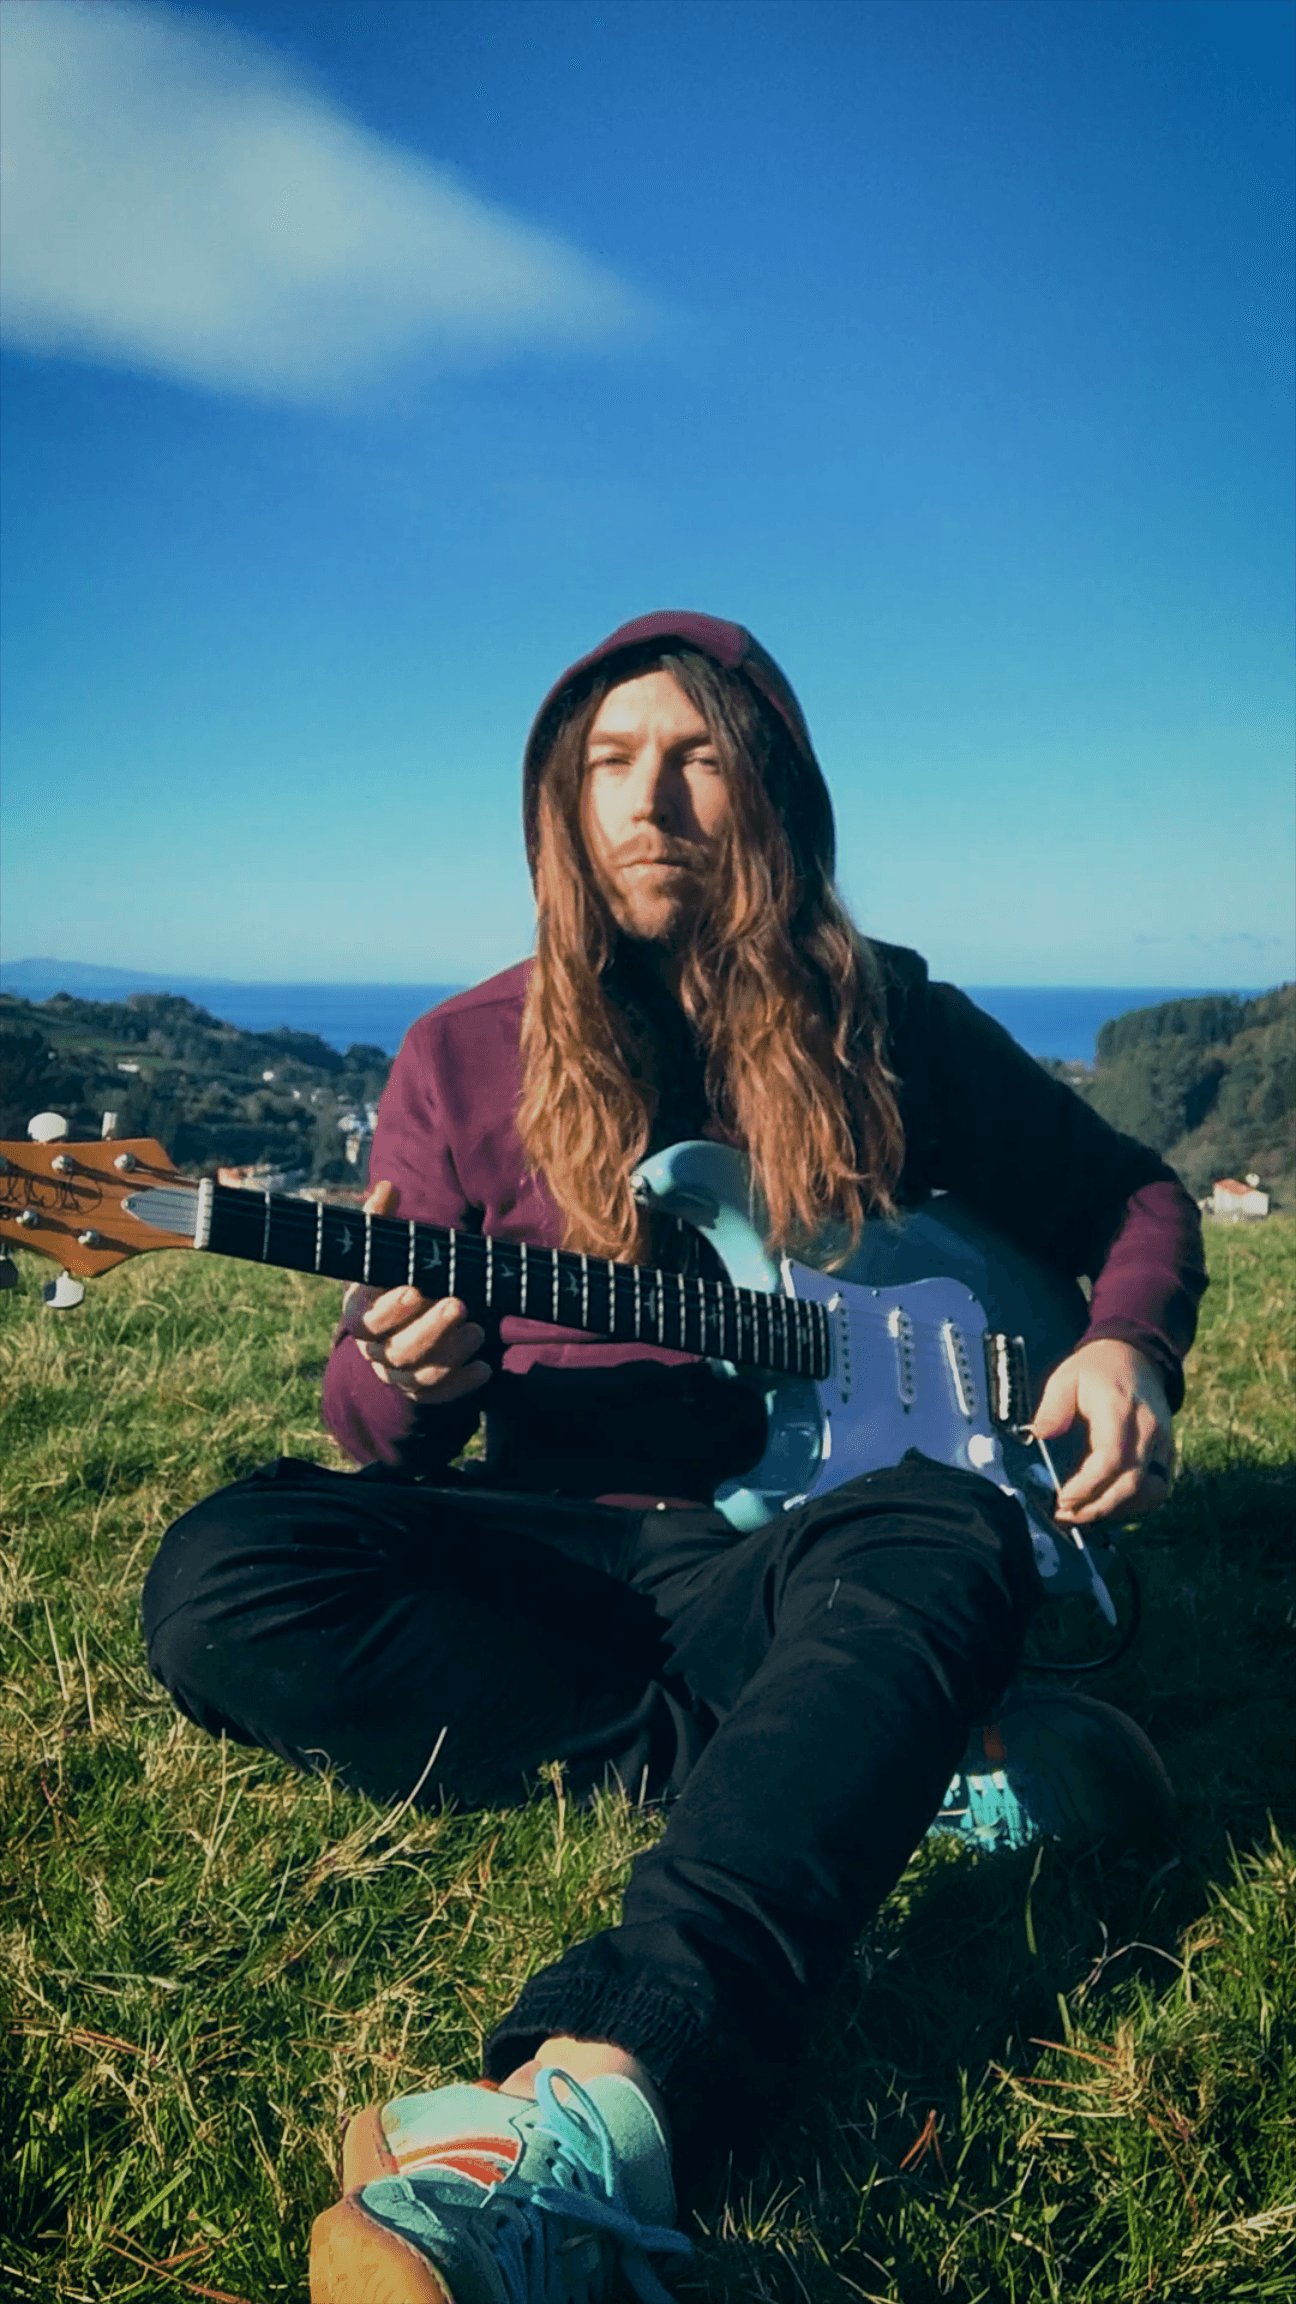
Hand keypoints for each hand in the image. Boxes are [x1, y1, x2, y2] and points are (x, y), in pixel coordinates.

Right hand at [343, 1180, 490, 1406]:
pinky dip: (463, 1386)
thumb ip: (382, 1221)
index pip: (368, 1320)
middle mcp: (375, 1350)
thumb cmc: (389, 1280)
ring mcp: (397, 1374)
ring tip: (479, 1331)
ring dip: (451, 1354)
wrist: (389, 1330)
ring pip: (421, 1376)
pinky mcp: (420, 1391)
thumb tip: (387, 1186)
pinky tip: (486, 1369)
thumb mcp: (382, 1253)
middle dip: (431, 1329)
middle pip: (398, 1351)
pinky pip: (439, 1397)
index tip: (416, 1289)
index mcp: (361, 1314)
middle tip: (460, 1304)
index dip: (391, 1309)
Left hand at [1030, 1338, 1173, 1525]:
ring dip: (1119, 1511)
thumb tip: (1041, 1435)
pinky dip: (1137, 1506)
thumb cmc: (1096, 1369)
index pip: (1112, 1458)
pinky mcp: (1168, 1452)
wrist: (1137, 1355)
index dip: (1088, 1486)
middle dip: (1098, 1507)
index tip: (1062, 1499)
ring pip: (1151, 1492)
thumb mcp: (1066, 1376)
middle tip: (1067, 1517)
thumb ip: (1052, 1406)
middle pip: (1132, 1483)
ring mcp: (1163, 1443)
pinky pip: (1159, 1488)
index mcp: (1121, 1410)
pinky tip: (1110, 1509)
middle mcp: (1148, 1430)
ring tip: (1085, 1517)